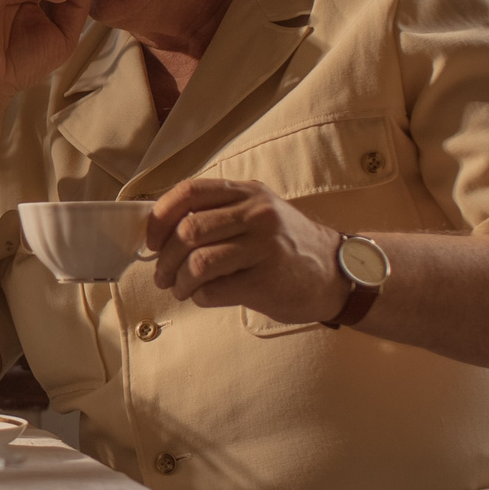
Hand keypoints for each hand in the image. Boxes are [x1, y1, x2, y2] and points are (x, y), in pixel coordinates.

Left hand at [144, 179, 355, 322]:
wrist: (337, 275)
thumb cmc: (286, 246)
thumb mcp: (258, 214)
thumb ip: (218, 213)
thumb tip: (160, 231)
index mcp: (248, 193)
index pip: (189, 192)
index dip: (160, 217)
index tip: (150, 240)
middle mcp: (257, 214)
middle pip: (188, 231)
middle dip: (164, 258)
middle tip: (161, 275)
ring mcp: (265, 247)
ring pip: (198, 263)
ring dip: (179, 282)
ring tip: (181, 289)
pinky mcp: (268, 281)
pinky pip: (214, 290)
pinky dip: (200, 297)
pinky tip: (204, 297)